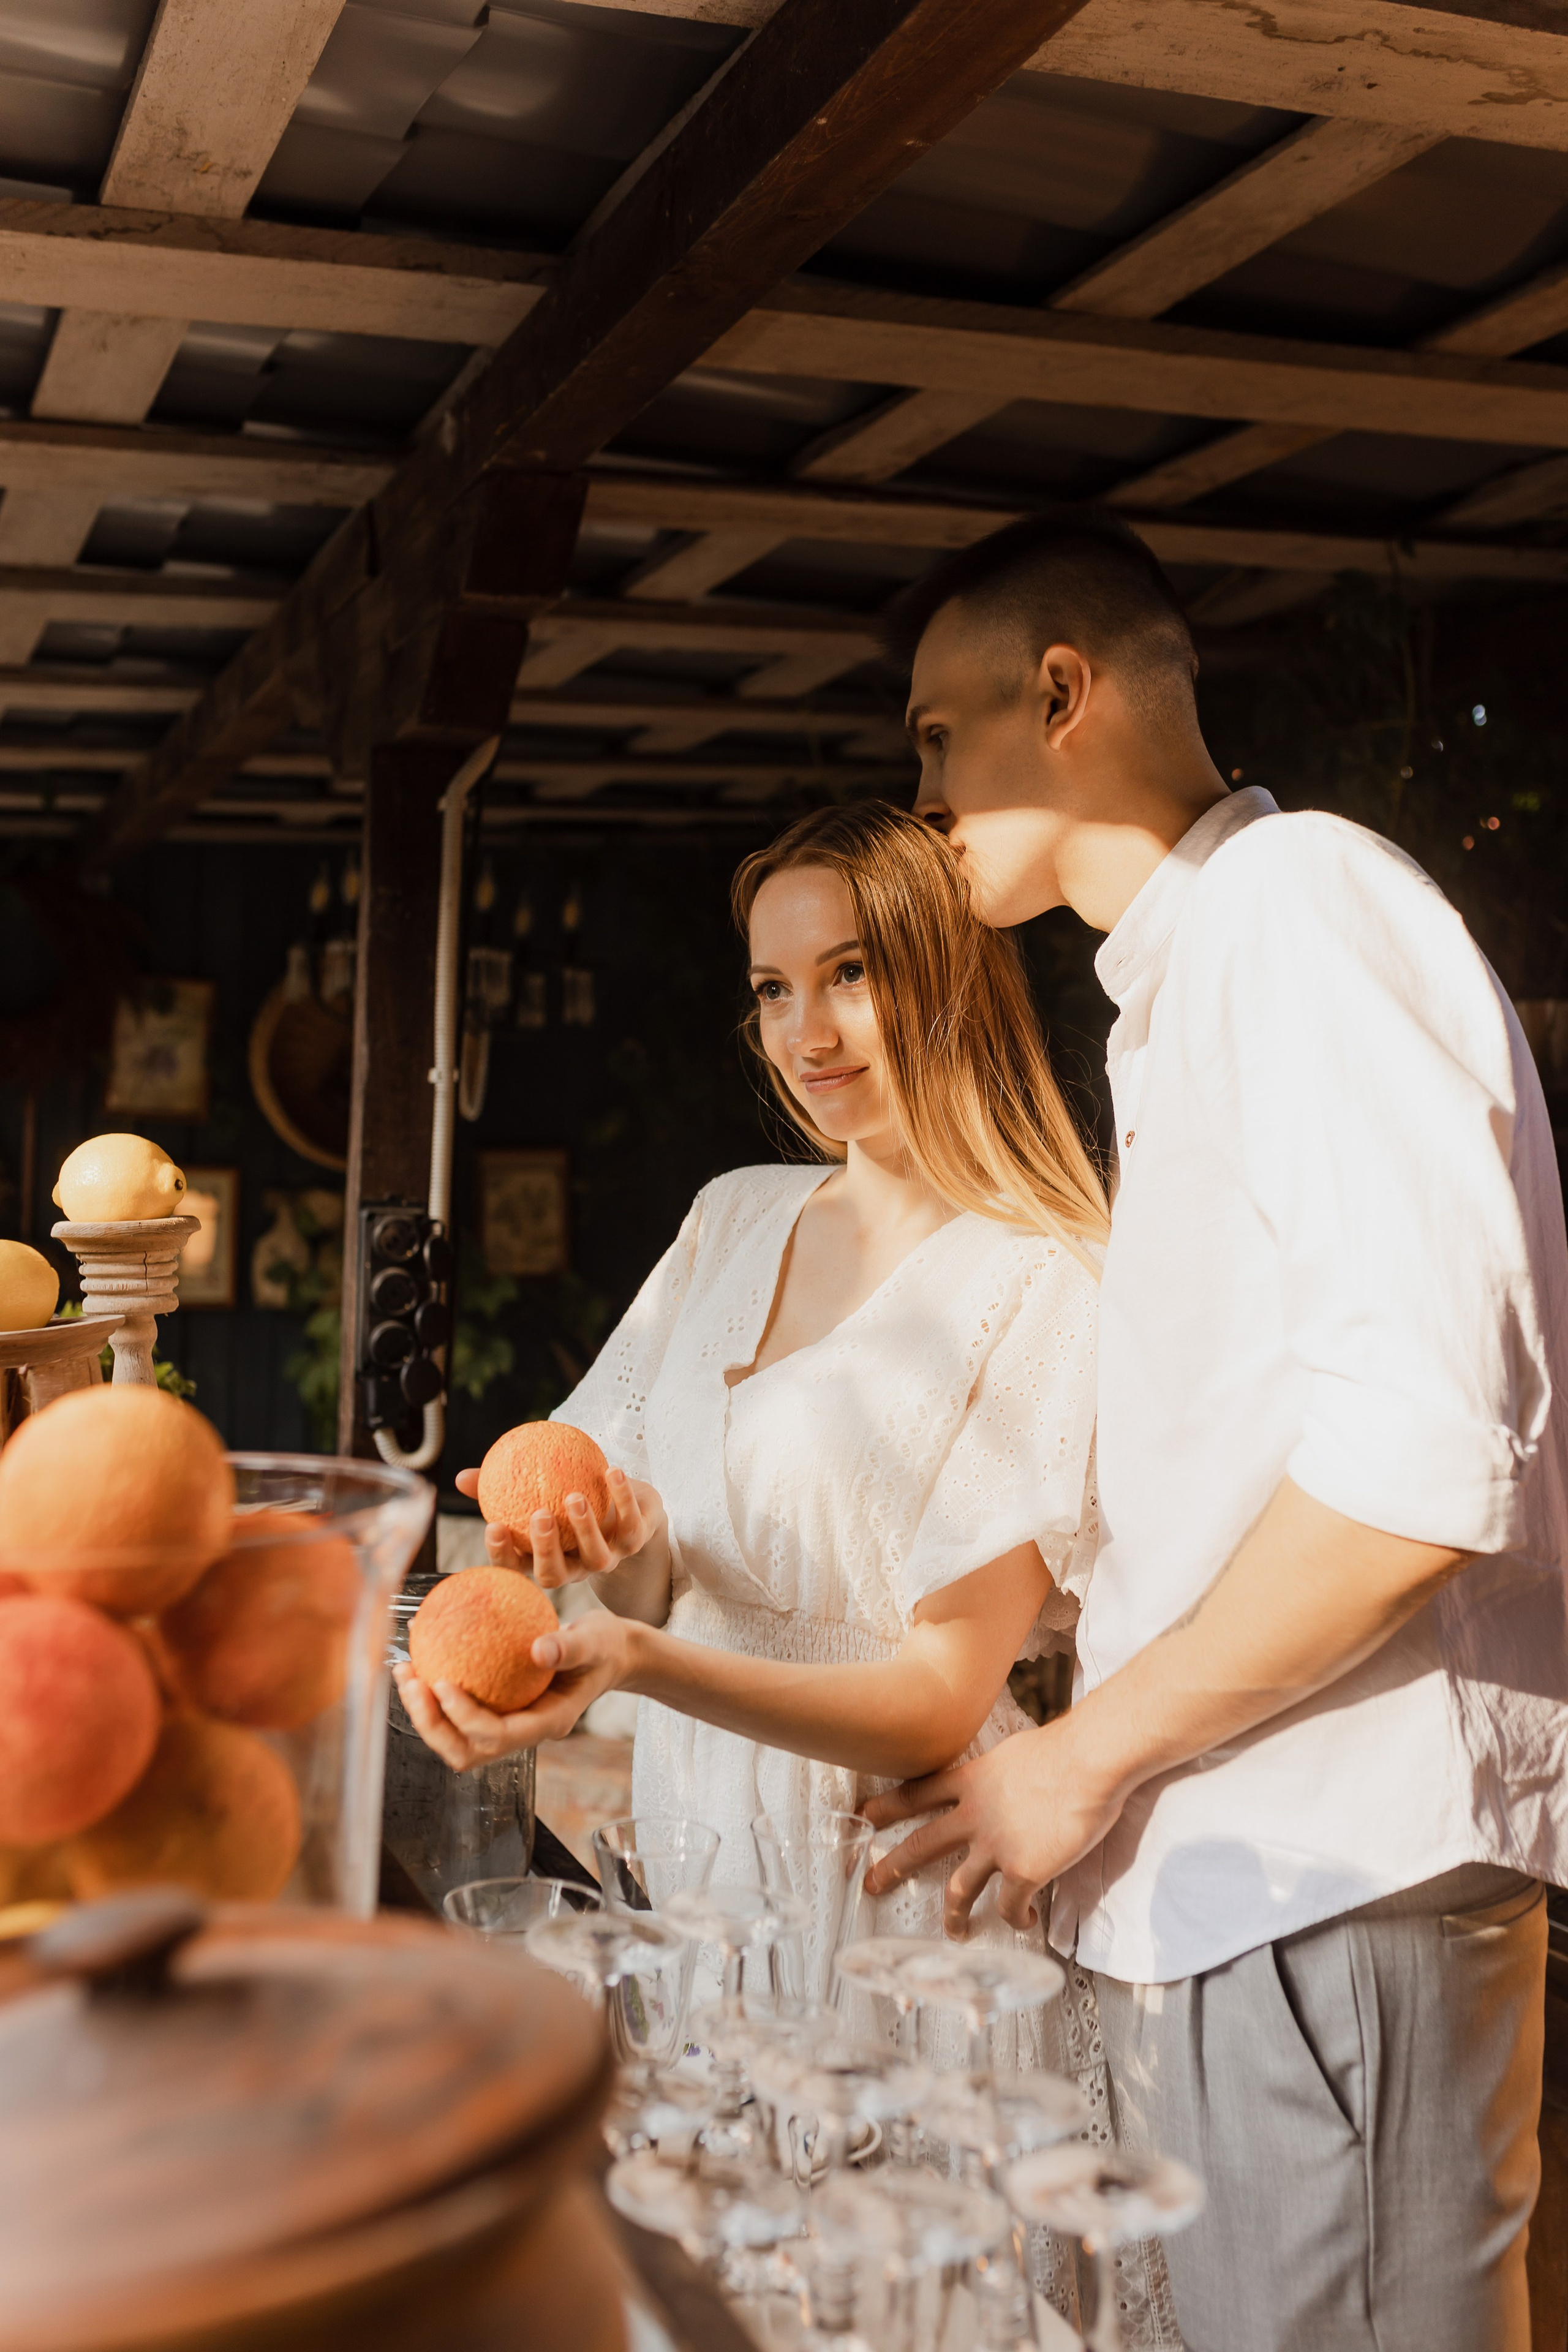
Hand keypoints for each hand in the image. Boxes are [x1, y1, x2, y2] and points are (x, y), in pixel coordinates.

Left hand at [392, 1613, 630, 1770]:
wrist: (609, 1655)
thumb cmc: (603, 1647)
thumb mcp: (596, 1641)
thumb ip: (570, 1647)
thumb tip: (539, 1649)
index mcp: (547, 1724)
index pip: (497, 1736)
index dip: (464, 1718)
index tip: (441, 1683)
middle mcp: (523, 1732)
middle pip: (467, 1750)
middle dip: (432, 1724)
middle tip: (412, 1681)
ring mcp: (509, 1725)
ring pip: (457, 1738)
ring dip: (425, 1713)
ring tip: (406, 1671)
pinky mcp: (499, 1711)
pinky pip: (460, 1711)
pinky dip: (435, 1692)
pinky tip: (422, 1655)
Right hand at [454, 1463, 665, 1591]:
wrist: (630, 1502)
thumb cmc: (570, 1496)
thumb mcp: (537, 1491)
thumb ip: (499, 1487)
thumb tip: (462, 1478)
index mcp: (546, 1558)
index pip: (518, 1566)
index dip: (504, 1554)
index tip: (493, 1526)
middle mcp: (575, 1567)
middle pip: (556, 1574)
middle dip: (546, 1549)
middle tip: (539, 1515)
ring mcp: (607, 1558)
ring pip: (596, 1557)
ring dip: (585, 1528)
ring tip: (574, 1497)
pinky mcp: (635, 1541)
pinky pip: (631, 1524)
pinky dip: (623, 1498)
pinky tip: (612, 1472)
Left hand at [861, 1715, 1125, 1934]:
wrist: (1090, 1761)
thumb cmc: (1067, 1750)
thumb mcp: (1017, 1753)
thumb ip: (1002, 1774)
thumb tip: (1009, 1780)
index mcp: (973, 1781)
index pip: (919, 1793)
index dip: (889, 1806)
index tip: (865, 1815)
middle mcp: (975, 1815)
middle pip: (922, 1844)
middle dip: (893, 1866)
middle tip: (871, 1884)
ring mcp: (995, 1845)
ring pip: (958, 1890)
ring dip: (952, 1916)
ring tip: (953, 1933)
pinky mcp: (1023, 1870)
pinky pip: (1010, 1907)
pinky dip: (1016, 1919)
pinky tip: (1026, 1920)